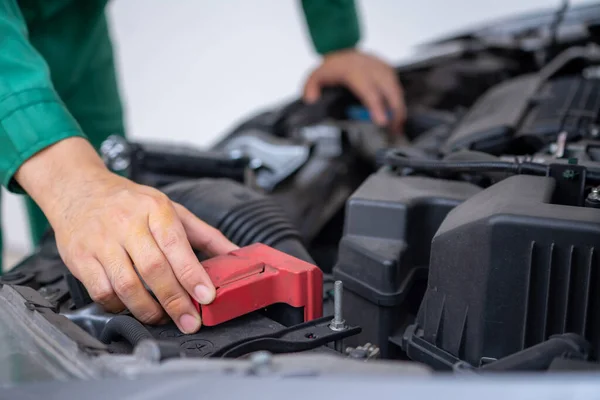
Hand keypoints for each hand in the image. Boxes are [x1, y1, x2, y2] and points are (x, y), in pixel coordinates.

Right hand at [16, 137, 237, 333]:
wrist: (77, 190)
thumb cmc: (130, 202)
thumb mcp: (171, 209)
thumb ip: (205, 234)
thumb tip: (236, 254)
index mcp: (155, 209)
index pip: (175, 245)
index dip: (191, 274)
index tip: (206, 296)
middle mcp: (127, 223)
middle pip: (153, 269)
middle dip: (175, 301)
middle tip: (189, 321)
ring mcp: (101, 241)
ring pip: (126, 285)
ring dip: (147, 309)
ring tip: (162, 318)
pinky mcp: (80, 258)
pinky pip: (101, 291)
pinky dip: (119, 307)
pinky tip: (132, 308)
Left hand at [303, 49, 405, 132]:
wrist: (342, 47)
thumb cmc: (333, 66)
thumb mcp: (316, 75)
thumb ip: (311, 88)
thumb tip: (311, 100)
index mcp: (355, 72)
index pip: (369, 92)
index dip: (376, 108)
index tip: (382, 121)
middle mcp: (372, 69)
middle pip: (390, 91)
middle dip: (395, 111)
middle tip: (395, 129)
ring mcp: (382, 68)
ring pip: (396, 89)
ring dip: (399, 108)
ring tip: (398, 125)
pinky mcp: (388, 69)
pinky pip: (397, 85)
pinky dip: (399, 100)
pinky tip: (398, 113)